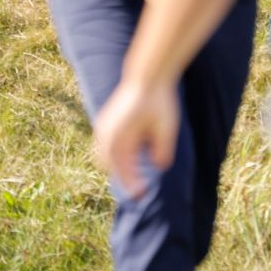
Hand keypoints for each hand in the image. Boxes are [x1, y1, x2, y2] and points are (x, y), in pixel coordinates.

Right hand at [94, 79, 178, 198]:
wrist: (147, 76)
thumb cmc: (159, 101)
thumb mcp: (167, 128)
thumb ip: (163, 149)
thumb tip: (158, 166)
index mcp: (121, 134)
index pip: (122, 167)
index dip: (131, 183)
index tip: (141, 194)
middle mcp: (107, 131)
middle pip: (107, 164)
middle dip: (121, 175)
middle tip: (138, 186)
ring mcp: (103, 124)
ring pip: (104, 155)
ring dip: (116, 164)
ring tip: (134, 172)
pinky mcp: (105, 120)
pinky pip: (105, 145)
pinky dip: (114, 154)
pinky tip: (131, 154)